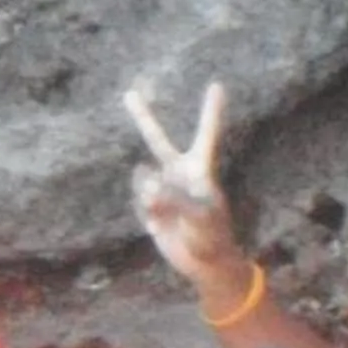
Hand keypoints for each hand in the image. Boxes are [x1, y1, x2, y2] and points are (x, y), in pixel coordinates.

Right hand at [125, 79, 254, 301]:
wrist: (203, 263)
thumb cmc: (212, 235)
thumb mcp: (200, 215)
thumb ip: (173, 196)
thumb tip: (148, 185)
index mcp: (200, 169)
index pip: (206, 134)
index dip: (210, 111)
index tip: (217, 85)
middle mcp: (179, 173)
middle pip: (158, 140)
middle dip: (143, 117)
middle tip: (129, 93)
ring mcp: (162, 189)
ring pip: (143, 179)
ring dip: (150, 196)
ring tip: (163, 214)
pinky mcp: (150, 207)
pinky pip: (140, 202)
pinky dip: (147, 214)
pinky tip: (158, 227)